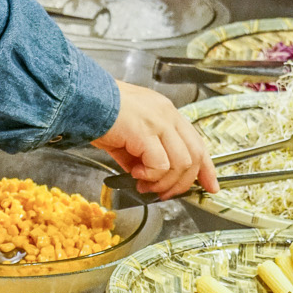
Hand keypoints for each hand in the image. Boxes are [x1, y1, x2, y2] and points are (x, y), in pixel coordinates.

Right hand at [93, 85, 216, 199]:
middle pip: (195, 156)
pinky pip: (160, 165)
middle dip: (182, 183)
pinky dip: (150, 176)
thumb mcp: (129, 134)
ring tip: (143, 184)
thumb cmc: (98, 112)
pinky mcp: (146, 132)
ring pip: (181, 163)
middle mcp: (167, 115)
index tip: (210, 186)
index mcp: (166, 112)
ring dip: (163, 182)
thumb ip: (141, 153)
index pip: (197, 143)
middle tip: (163, 193)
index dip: (207, 169)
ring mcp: (159, 122)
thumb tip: (145, 177)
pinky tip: (135, 174)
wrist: (82, 99)